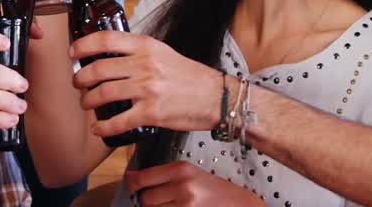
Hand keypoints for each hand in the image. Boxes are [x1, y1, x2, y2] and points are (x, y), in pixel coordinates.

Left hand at [69, 30, 220, 137]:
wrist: (217, 97)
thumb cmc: (190, 76)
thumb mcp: (163, 52)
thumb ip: (138, 52)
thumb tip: (110, 55)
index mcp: (146, 47)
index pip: (106, 40)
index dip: (84, 45)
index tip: (73, 52)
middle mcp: (145, 65)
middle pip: (98, 69)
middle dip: (80, 78)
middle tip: (77, 84)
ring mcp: (148, 89)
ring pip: (104, 94)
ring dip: (88, 101)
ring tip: (86, 104)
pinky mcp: (151, 113)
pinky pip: (118, 121)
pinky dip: (103, 127)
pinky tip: (98, 129)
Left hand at [126, 161, 263, 205]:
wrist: (240, 204)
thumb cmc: (215, 190)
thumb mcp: (192, 174)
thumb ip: (166, 175)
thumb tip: (137, 181)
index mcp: (181, 170)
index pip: (142, 178)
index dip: (132, 184)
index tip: (131, 185)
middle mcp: (182, 187)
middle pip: (146, 199)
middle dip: (146, 201)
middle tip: (154, 200)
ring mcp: (186, 206)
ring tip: (170, 205)